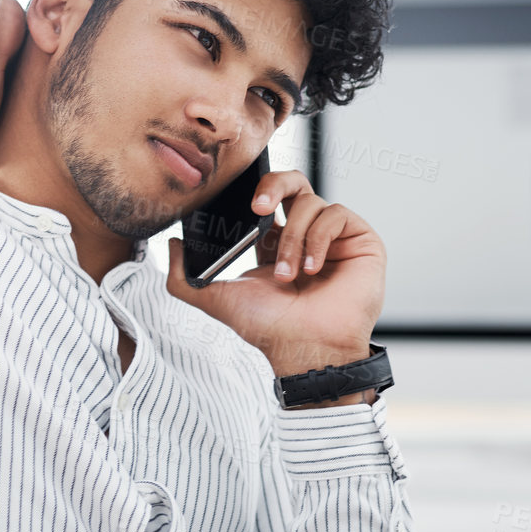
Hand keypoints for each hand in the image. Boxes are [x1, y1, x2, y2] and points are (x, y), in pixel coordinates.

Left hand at [165, 168, 384, 384]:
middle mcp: (305, 234)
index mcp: (275, 243)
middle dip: (272, 186)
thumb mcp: (216, 299)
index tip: (242, 206)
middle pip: (293, 182)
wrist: (307, 350)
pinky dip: (318, 238)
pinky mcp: (360, 239)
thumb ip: (183, 278)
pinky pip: (337, 214)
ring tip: (290, 274)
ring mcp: (334, 236)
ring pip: (311, 203)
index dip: (256, 194)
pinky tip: (313, 268)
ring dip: (294, 238)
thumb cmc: (270, 329)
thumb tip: (170, 246)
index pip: (267, 199)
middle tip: (257, 208)